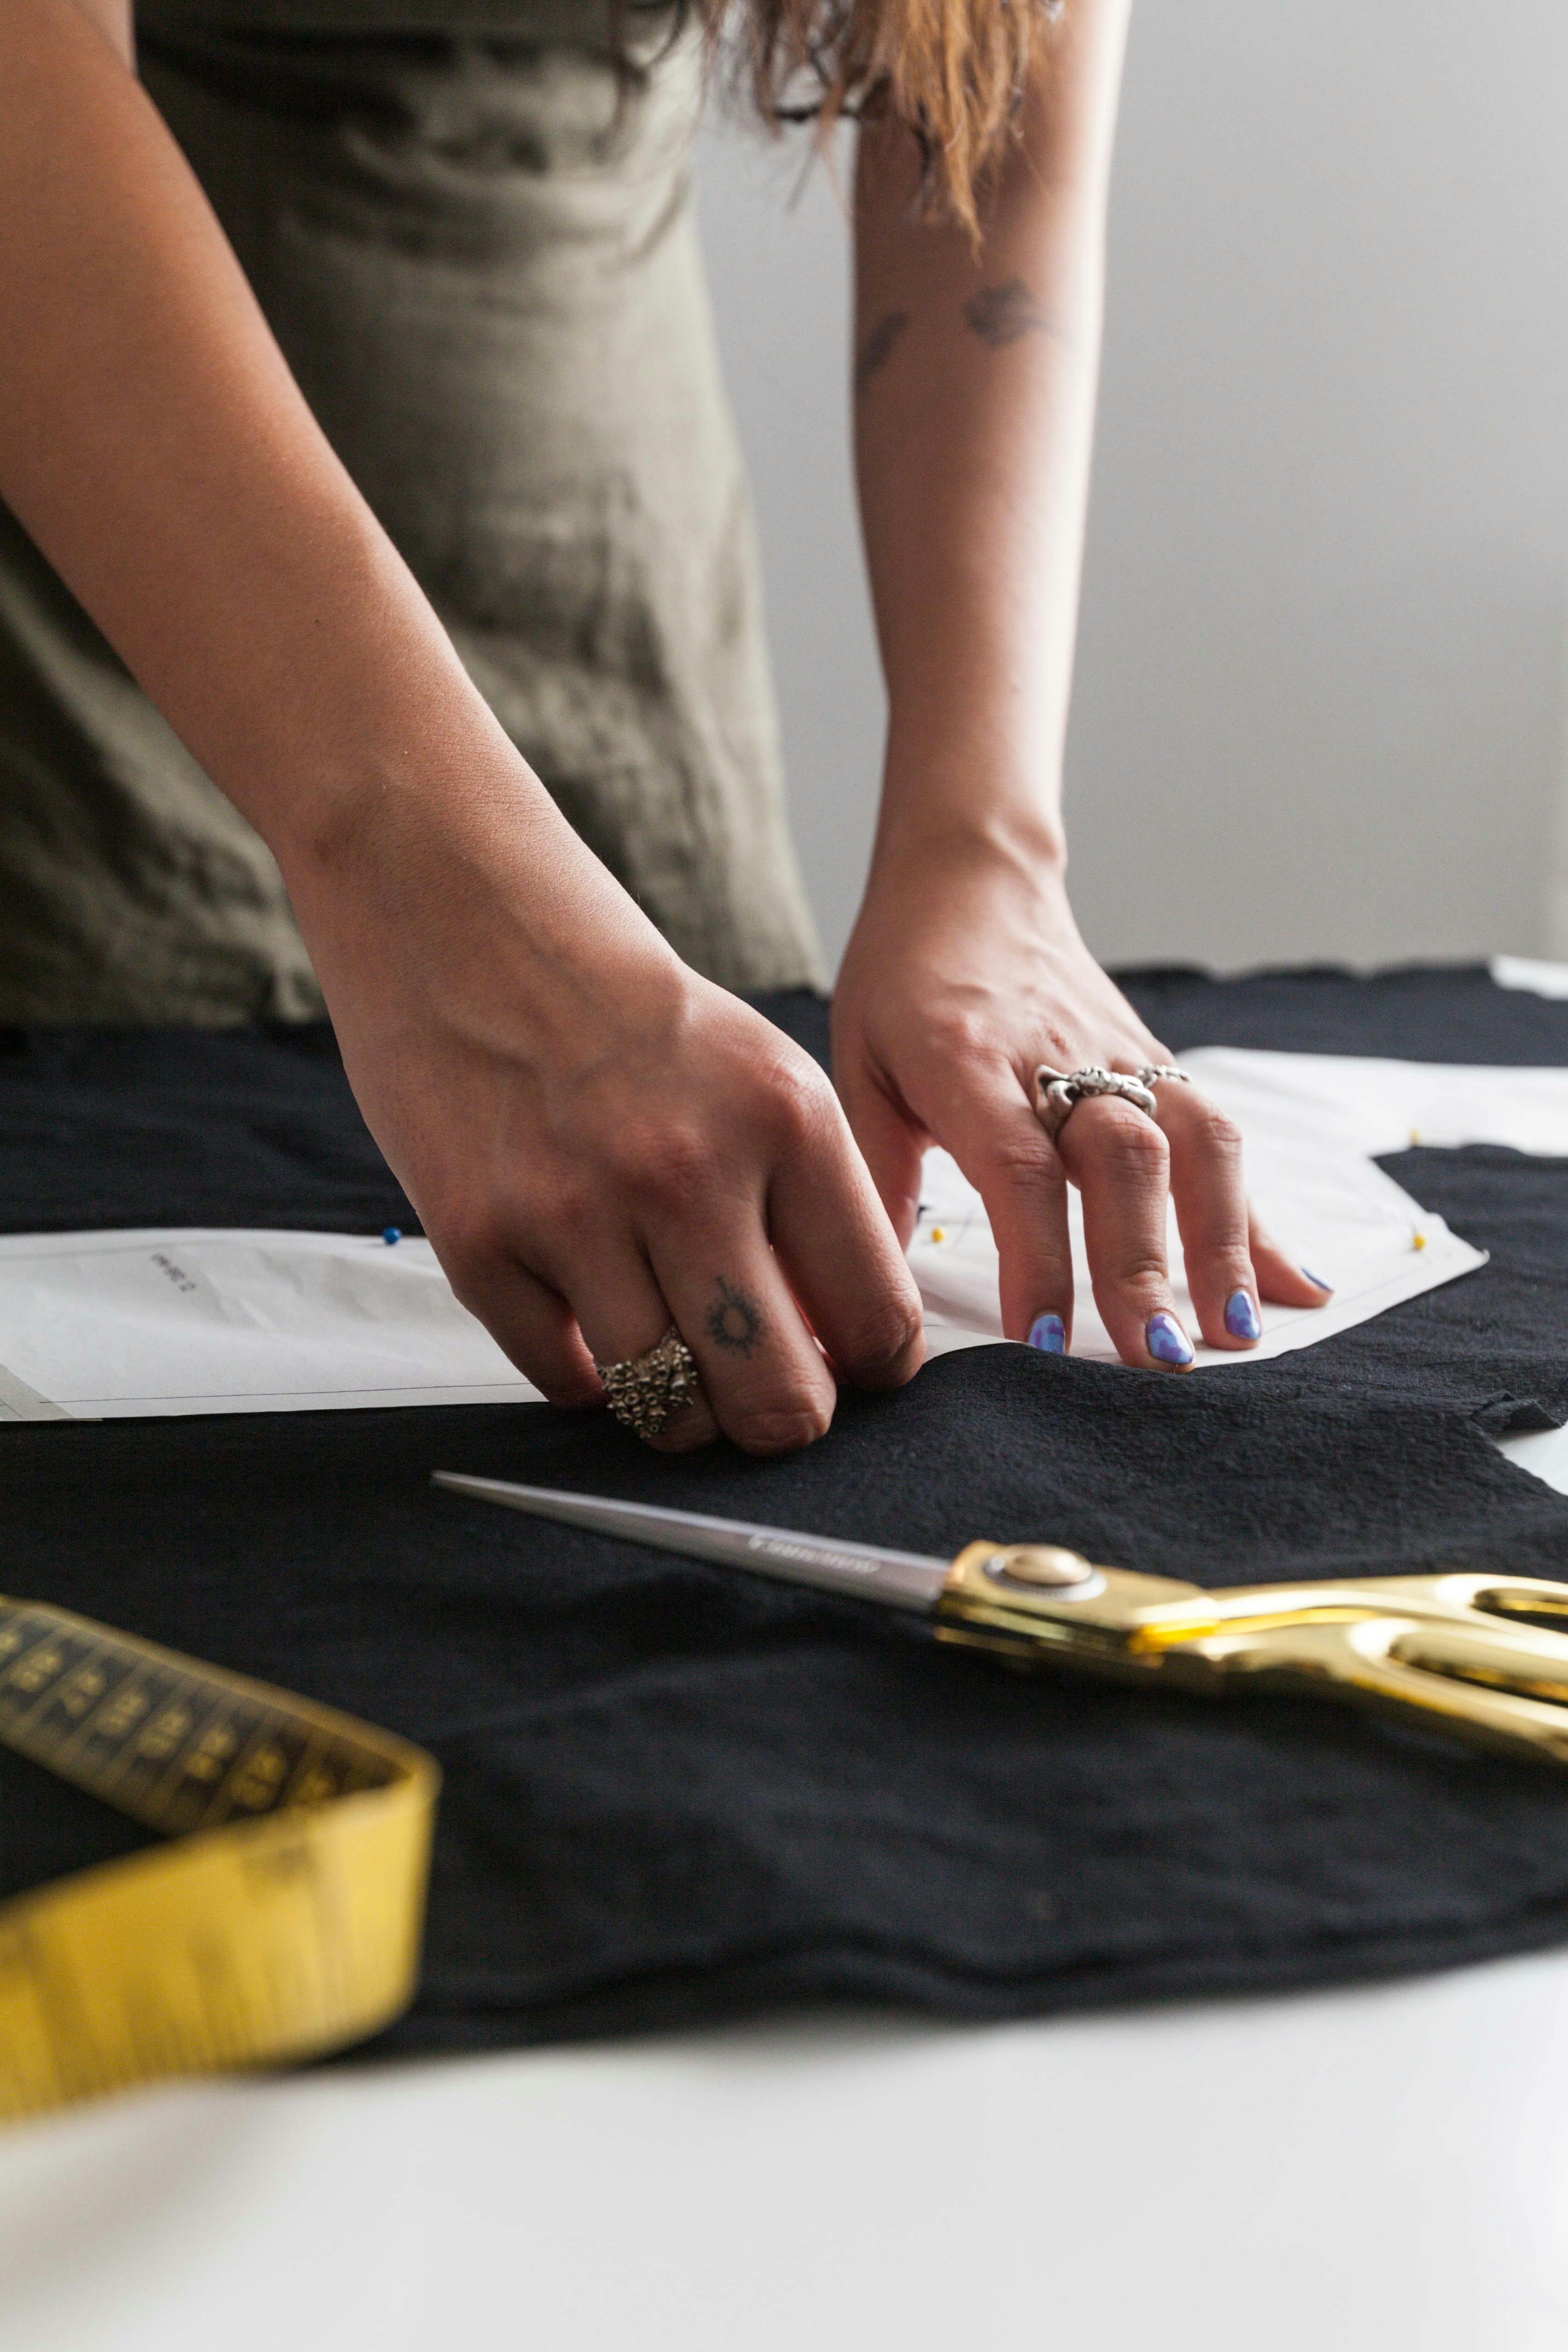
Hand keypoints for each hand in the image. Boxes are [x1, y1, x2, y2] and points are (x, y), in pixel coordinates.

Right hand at [283, 769, 924, 1452]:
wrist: (459, 915)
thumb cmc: (622, 1010)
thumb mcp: (756, 1076)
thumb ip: (807, 1203)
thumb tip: (841, 1352)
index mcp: (786, 1118)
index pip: (876, 1319)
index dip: (871, 1371)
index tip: (849, 1371)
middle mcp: (688, 1169)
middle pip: (780, 1399)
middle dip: (782, 1421)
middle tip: (765, 1399)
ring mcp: (576, 1211)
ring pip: (670, 1408)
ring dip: (682, 1415)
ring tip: (676, 1365)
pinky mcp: (479, 1241)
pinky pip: (565, 1380)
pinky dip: (588, 1373)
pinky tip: (589, 1317)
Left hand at [833, 832, 1328, 1367]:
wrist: (970, 878)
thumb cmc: (904, 982)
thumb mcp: (860, 1068)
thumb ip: (874, 1176)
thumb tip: (867, 1289)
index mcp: (969, 1061)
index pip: (1019, 1167)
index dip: (1037, 1255)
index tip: (1043, 1341)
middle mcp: (1059, 1057)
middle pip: (1122, 1161)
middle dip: (1145, 1265)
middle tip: (1159, 1361)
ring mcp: (1122, 1057)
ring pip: (1194, 1145)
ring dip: (1224, 1243)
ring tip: (1237, 1334)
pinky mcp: (1159, 1064)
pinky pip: (1221, 1139)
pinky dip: (1260, 1218)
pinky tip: (1296, 1288)